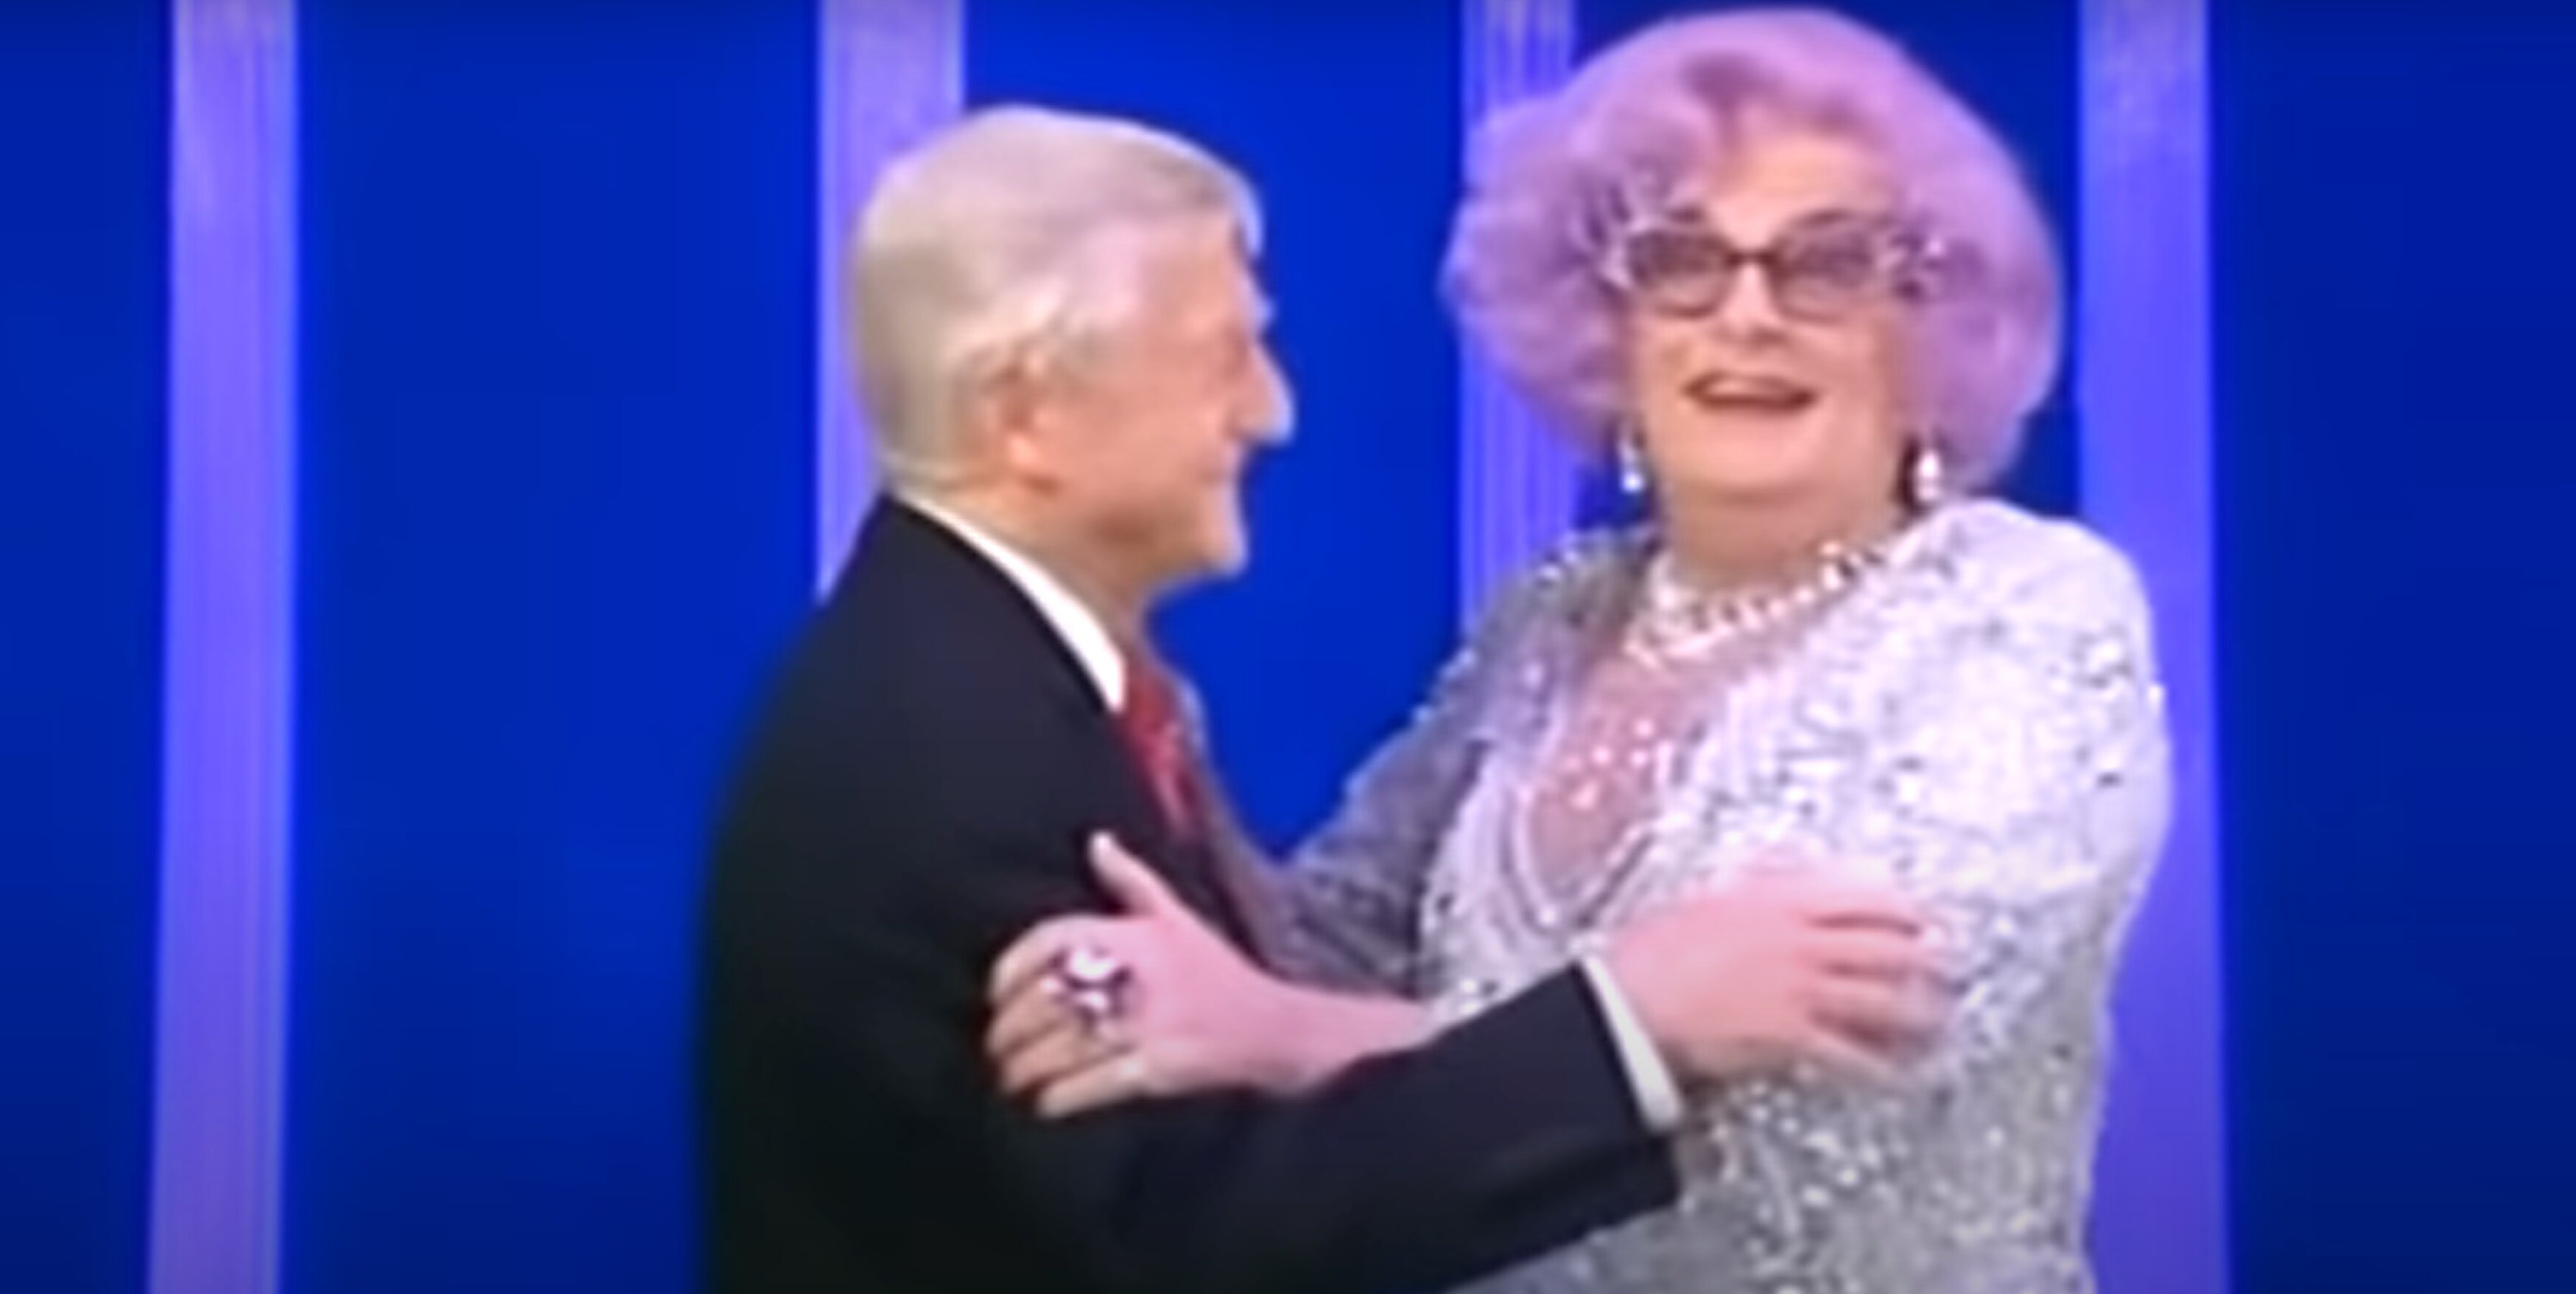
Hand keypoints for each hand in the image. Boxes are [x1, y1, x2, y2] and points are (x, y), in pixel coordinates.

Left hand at [987, 835, 1385, 1116]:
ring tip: (1011, 1079)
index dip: (1013, 965)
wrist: (1277, 1030)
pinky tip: (1044, 1102)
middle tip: (995, 1048)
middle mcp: (1140, 974)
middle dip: (1010, 1029)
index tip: (994, 991)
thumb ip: (1132, 880)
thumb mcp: (1177, 919)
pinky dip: (1059, 1096)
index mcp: (1138, 933)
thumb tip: (1096, 840)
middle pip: (1049, 997)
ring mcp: (1149, 1023)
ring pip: (1061, 1044)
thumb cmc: (1218, 974)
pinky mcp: (1159, 1069)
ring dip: (1025, 1067)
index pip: (1054, 938)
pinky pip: (1091, 1084)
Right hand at [1600, 864, 1942, 1085]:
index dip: (1907, 909)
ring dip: (1918, 1015)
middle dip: (1927, 962)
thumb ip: (1754, 887)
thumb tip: (1781, 875)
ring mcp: (1800, 989)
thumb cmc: (1654, 954)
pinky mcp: (1793, 1037)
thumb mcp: (1706, 899)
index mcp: (1780, 899)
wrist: (1628, 1005)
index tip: (1926, 918)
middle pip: (1889, 948)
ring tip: (1936, 1024)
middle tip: (1945, 972)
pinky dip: (1883, 1067)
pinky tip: (1898, 1075)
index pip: (1866, 896)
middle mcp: (1801, 940)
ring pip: (1882, 1000)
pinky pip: (1854, 1054)